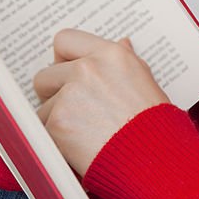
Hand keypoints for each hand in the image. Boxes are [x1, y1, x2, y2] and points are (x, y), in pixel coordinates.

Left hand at [34, 29, 170, 175]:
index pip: (66, 40)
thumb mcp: (145, 82)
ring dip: (56, 119)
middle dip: (55, 92)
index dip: (63, 58)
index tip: (65, 70)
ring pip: (43, 105)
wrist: (152, 157)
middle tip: (75, 110)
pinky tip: (79, 145)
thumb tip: (121, 44)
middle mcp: (87, 69)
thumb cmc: (155, 123)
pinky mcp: (57, 122)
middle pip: (46, 74)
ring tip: (84, 133)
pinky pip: (43, 128)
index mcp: (111, 55)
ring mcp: (69, 95)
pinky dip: (57, 139)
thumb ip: (125, 61)